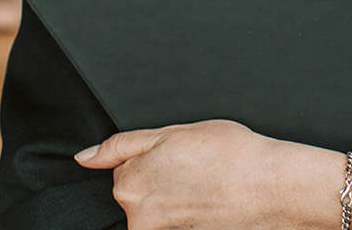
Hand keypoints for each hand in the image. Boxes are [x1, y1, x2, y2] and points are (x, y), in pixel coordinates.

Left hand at [75, 119, 351, 229]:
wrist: (267, 187)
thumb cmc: (231, 153)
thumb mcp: (176, 131)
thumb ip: (124, 144)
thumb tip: (84, 157)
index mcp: (132, 178)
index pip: (121, 162)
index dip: (150, 153)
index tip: (174, 155)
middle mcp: (137, 210)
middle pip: (134, 187)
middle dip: (156, 175)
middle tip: (192, 163)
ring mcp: (156, 227)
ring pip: (152, 204)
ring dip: (171, 192)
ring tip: (203, 180)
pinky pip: (168, 219)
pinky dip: (182, 208)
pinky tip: (205, 197)